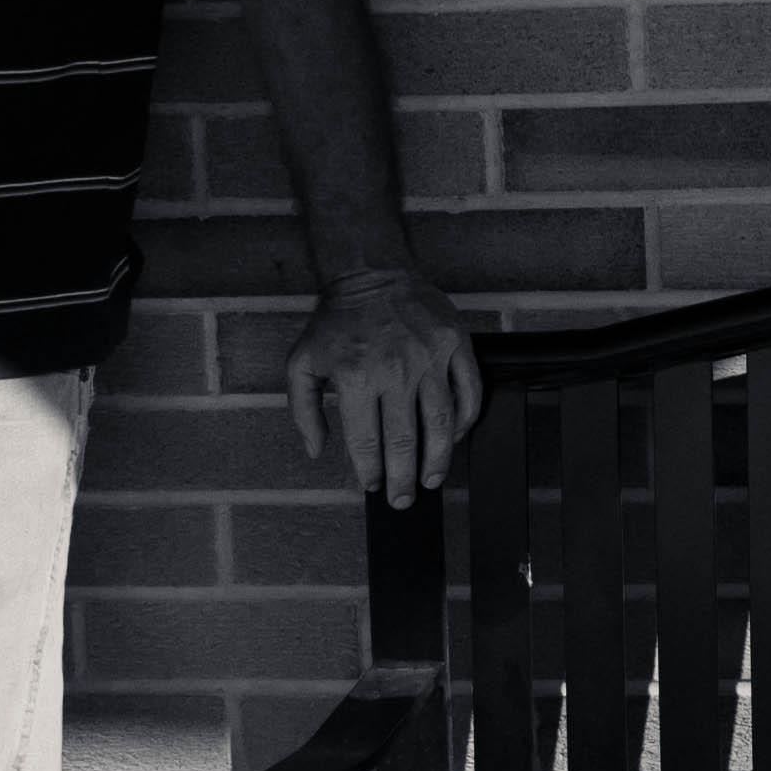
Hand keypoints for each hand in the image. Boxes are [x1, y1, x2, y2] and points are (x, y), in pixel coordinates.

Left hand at [285, 267, 483, 505]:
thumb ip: (303, 409)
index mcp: (355, 378)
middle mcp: (395, 371)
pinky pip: (468, 392)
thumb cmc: (336, 320)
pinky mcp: (455, 345)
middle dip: (403, 480)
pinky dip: (464, 420)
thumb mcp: (302, 362)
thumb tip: (316, 448)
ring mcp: (429, 358)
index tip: (372, 484)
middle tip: (403, 498)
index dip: (369, 471)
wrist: (371, 272)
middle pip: (404, 442)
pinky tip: (454, 436)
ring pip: (440, 424)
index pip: (366, 442)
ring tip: (432, 478)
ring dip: (438, 459)